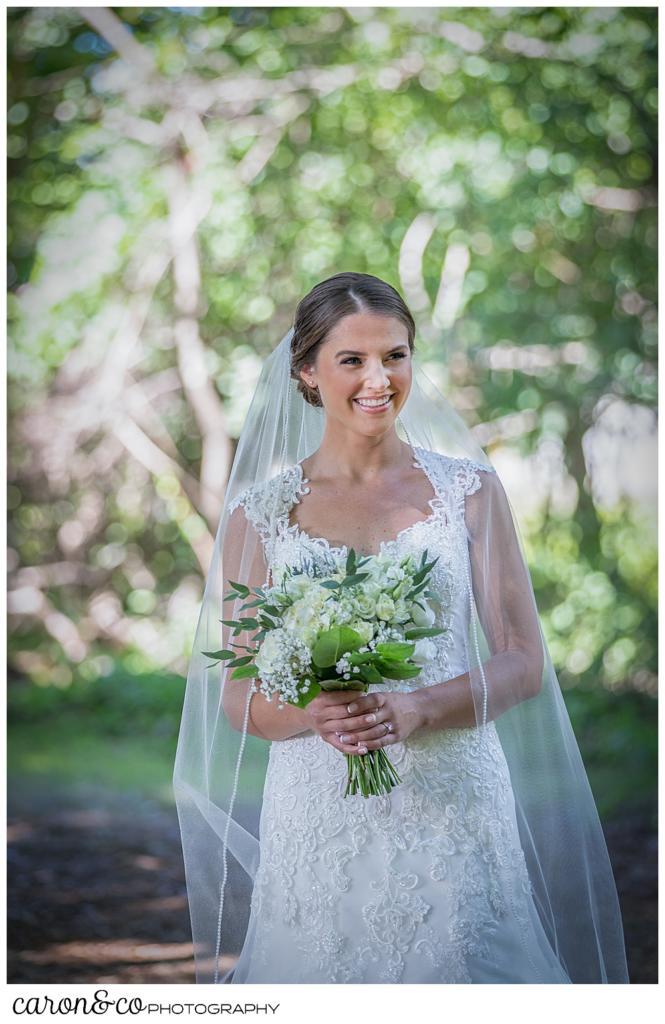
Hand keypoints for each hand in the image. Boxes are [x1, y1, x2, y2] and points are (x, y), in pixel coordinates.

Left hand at [302, 689, 423, 755]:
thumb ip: (369, 701)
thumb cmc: (396, 702)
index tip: (346, 708)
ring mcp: (395, 725)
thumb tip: (346, 703)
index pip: (372, 700)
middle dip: (353, 725)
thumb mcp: (385, 696)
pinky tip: (359, 747)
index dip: (359, 704)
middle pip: (370, 720)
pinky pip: (382, 742)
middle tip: (337, 729)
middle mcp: (390, 711)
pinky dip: (370, 745)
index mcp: (386, 699)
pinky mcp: (397, 736)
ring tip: (344, 739)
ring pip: (374, 732)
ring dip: (358, 737)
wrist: (419, 709)